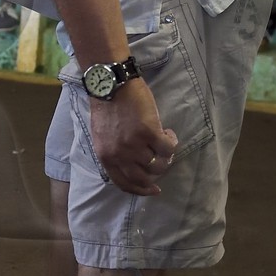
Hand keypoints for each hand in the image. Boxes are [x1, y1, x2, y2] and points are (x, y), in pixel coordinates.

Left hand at [87, 80, 177, 195]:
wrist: (110, 84)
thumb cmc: (107, 107)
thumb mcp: (103, 137)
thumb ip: (114, 153)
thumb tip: (134, 165)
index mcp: (106, 157)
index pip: (124, 184)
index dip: (141, 190)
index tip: (153, 189)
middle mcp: (119, 155)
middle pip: (143, 178)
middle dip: (156, 175)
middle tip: (163, 164)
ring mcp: (134, 145)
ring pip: (158, 165)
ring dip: (166, 157)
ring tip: (165, 143)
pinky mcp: (148, 132)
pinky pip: (168, 148)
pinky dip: (172, 143)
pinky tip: (169, 134)